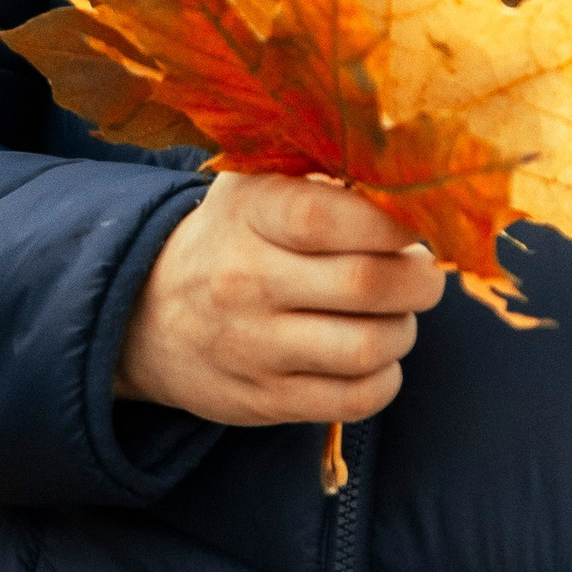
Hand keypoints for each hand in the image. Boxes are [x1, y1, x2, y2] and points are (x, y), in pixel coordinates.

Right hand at [114, 173, 446, 429]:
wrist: (147, 317)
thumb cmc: (232, 238)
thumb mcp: (254, 187)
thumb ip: (321, 171)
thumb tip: (407, 172)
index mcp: (249, 215)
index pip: (324, 216)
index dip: (389, 221)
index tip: (416, 224)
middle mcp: (246, 281)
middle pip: (364, 284)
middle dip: (419, 279)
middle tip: (424, 273)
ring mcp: (253, 346)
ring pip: (368, 347)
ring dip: (404, 330)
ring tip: (396, 315)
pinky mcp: (265, 400)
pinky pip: (354, 398)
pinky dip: (385, 378)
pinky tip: (375, 357)